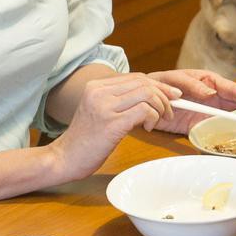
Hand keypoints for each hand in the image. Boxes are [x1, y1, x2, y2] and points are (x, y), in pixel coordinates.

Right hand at [46, 73, 176, 180]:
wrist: (65, 158)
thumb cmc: (85, 139)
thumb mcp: (99, 111)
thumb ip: (119, 100)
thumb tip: (151, 95)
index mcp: (96, 86)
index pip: (136, 77)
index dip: (158, 86)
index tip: (171, 95)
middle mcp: (99, 92)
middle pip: (144, 83)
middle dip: (164, 95)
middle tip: (171, 109)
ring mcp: (105, 106)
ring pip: (147, 94)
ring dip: (161, 107)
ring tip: (158, 120)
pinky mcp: (112, 123)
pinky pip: (145, 111)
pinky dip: (153, 118)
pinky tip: (148, 128)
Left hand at [146, 69, 235, 133]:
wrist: (143, 101)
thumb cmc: (159, 83)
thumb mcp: (175, 79)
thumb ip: (193, 84)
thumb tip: (211, 93)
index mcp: (210, 82)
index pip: (233, 90)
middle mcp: (212, 98)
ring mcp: (206, 112)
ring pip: (228, 118)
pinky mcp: (198, 126)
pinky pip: (215, 130)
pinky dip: (225, 135)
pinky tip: (234, 141)